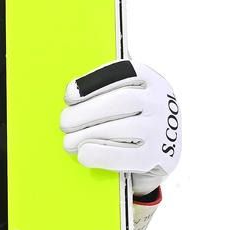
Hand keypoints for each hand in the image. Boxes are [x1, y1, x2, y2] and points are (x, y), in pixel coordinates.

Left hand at [61, 60, 179, 196]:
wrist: (157, 154)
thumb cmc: (127, 119)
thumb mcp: (121, 97)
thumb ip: (101, 88)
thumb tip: (70, 94)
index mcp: (151, 79)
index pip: (124, 71)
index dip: (93, 81)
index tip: (69, 96)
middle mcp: (162, 102)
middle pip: (122, 100)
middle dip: (87, 112)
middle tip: (65, 123)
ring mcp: (166, 130)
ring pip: (125, 128)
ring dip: (89, 135)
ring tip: (68, 142)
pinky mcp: (165, 158)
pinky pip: (131, 156)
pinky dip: (103, 155)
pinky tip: (84, 154)